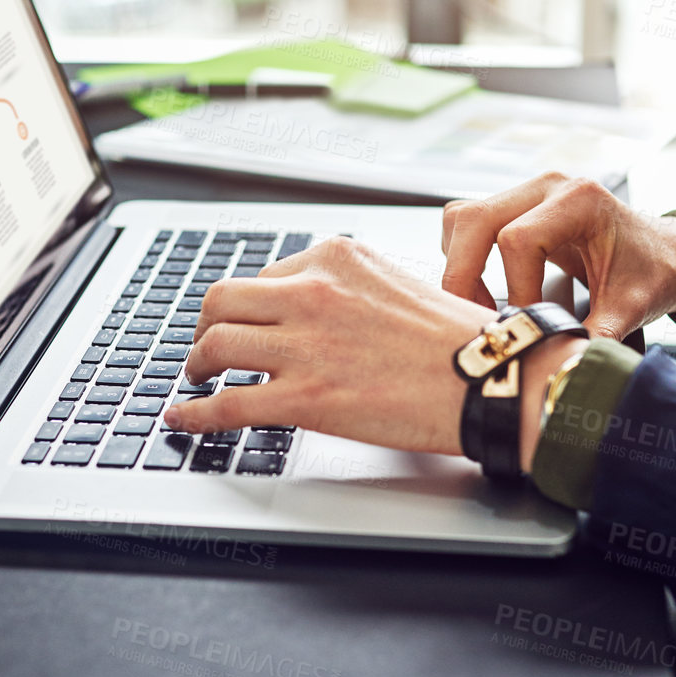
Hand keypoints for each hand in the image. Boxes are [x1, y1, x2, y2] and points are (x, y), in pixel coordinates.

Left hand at [162, 238, 495, 452]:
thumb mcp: (396, 283)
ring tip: (199, 378)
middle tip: (209, 347)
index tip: (243, 321)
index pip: (265, 277)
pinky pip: (228, 405)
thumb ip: (349, 288)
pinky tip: (184, 417)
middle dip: (209, 326)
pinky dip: (196, 413)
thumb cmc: (460, 340)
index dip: (248, 306)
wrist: (491, 378)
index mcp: (335, 259)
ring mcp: (305, 345)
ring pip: (216, 345)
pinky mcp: (305, 397)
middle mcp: (312, 293)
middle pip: (223, 300)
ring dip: (198, 365)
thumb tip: (316, 309)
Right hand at [440, 173, 675, 339]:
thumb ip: (594, 337)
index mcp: (580, 201)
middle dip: (464, 276)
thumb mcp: (630, 309)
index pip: (519, 240)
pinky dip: (463, 259)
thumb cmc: (653, 272)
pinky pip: (467, 225)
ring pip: (461, 219)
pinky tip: (486, 291)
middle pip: (474, 221)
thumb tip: (562, 372)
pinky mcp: (514, 206)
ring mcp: (527, 193)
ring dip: (459, 266)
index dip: (515, 290)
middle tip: (476, 321)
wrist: (665, 254)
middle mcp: (548, 187)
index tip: (528, 325)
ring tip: (482, 307)